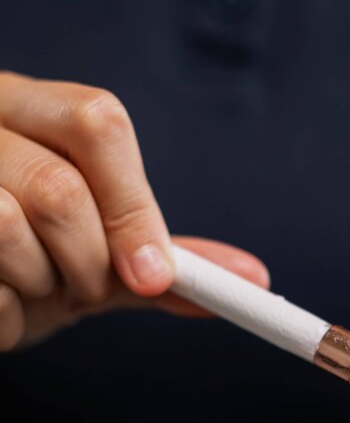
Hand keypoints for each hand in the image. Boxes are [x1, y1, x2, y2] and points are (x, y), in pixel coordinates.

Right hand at [0, 72, 268, 347]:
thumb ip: (162, 258)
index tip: (151, 276)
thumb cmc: (22, 264)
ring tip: (23, 287)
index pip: (97, 121)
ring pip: (7, 227)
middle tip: (79, 288)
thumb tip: (252, 279)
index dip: (134, 206)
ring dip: (35, 286)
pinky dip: (0, 316)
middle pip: (60, 187)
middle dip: (89, 263)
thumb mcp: (95, 252)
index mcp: (24, 106)